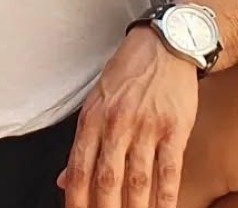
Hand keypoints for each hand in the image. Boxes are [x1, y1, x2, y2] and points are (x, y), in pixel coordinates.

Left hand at [58, 28, 198, 207]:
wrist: (165, 45)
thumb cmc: (128, 73)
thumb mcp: (96, 101)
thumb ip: (83, 142)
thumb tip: (63, 179)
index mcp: (93, 118)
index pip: (79, 168)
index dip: (76, 199)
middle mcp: (117, 123)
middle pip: (106, 178)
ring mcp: (146, 127)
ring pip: (137, 179)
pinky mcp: (174, 128)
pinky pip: (169, 170)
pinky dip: (166, 197)